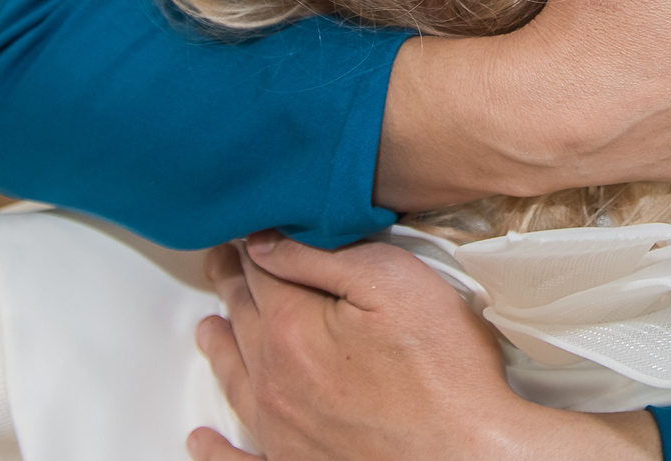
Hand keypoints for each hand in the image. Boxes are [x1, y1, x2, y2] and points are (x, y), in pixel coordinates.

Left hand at [189, 235, 656, 460]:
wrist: (468, 454)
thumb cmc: (443, 370)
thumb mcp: (394, 282)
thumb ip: (324, 257)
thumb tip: (264, 242)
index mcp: (290, 329)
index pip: (258, 271)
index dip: (250, 245)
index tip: (240, 232)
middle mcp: (273, 382)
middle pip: (242, 320)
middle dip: (231, 286)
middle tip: (221, 265)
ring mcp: (280, 430)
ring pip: (234, 380)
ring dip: (218, 349)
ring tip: (208, 329)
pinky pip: (237, 460)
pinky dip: (214, 451)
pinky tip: (202, 441)